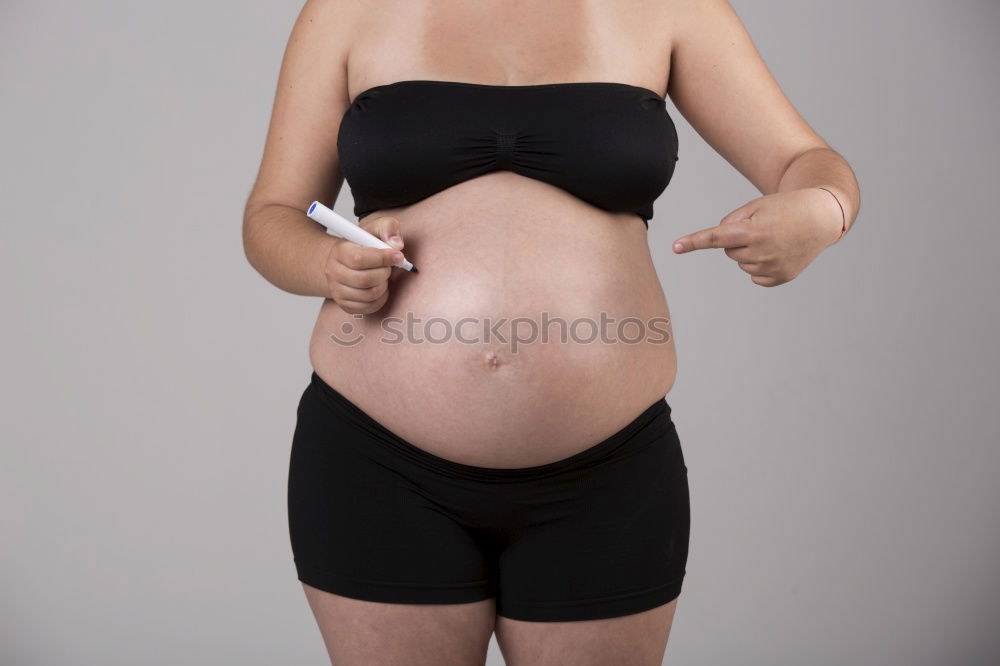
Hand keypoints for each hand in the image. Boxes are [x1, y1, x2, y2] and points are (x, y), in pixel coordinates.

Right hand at [324, 215, 406, 313]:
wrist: (347, 263)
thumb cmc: (364, 246)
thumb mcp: (375, 229)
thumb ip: (387, 227)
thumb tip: (396, 244)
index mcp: (339, 251)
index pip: (359, 259)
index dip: (382, 258)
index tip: (398, 256)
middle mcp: (333, 272)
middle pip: (365, 279)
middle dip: (385, 273)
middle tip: (389, 267)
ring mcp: (337, 291)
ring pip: (370, 295)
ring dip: (384, 285)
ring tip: (383, 276)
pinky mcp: (346, 305)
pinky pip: (371, 306)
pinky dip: (382, 297)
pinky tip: (380, 286)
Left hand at [671, 188, 843, 286]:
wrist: (820, 217)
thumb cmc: (783, 208)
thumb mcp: (756, 205)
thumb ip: (731, 221)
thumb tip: (719, 241)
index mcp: (753, 231)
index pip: (716, 238)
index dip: (694, 242)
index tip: (675, 247)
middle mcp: (761, 252)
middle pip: (728, 251)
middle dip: (739, 240)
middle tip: (763, 228)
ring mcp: (772, 267)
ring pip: (741, 263)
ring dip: (751, 251)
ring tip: (774, 238)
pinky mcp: (780, 278)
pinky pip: (755, 275)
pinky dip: (761, 265)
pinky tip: (778, 252)